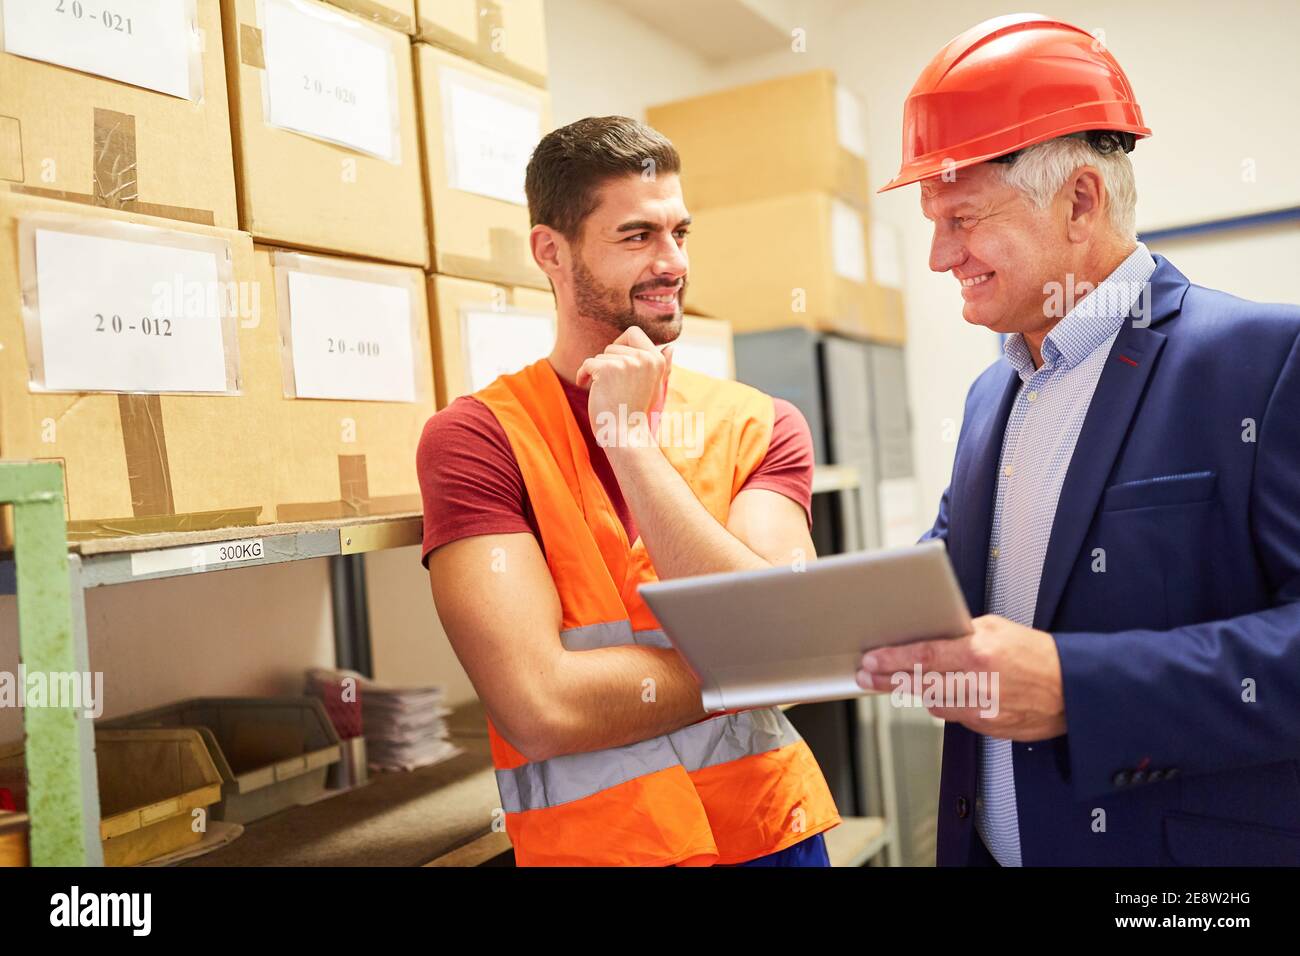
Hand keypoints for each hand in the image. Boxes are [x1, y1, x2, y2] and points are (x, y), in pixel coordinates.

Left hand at [576, 327, 673, 446]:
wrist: (626, 435)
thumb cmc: (637, 413)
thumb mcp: (655, 388)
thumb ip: (662, 366)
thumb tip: (670, 347)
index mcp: (657, 359)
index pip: (633, 332)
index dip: (620, 344)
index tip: (616, 363)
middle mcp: (644, 357)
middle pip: (613, 345)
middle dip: (607, 363)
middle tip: (610, 384)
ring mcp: (626, 362)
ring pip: (600, 356)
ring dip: (596, 373)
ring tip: (604, 391)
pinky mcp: (607, 369)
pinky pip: (587, 363)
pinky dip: (582, 375)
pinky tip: (584, 386)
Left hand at [854, 614, 1066, 740]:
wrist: (1072, 690)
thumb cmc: (1038, 655)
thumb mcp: (998, 629)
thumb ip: (962, 632)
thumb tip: (932, 633)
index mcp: (978, 654)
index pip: (922, 656)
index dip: (892, 660)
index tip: (871, 661)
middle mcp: (977, 684)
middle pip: (919, 684)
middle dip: (888, 680)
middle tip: (868, 676)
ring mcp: (981, 710)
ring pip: (934, 702)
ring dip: (919, 691)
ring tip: (907, 680)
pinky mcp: (987, 727)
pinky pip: (955, 716)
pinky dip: (948, 704)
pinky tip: (950, 692)